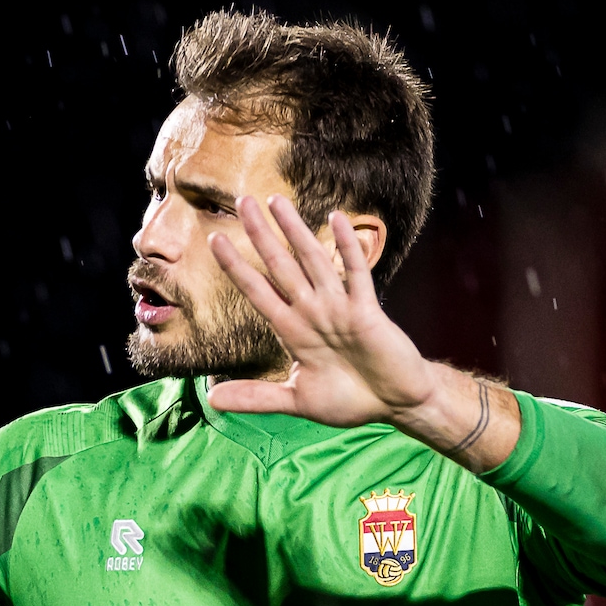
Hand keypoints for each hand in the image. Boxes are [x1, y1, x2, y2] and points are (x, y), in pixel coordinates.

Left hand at [205, 195, 433, 424]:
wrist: (393, 405)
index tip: (215, 240)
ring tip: (276, 201)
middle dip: (261, 235)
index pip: (257, 291)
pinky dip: (347, 248)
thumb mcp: (295, 399)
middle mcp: (312, 312)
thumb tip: (212, 399)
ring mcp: (339, 308)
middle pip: (280, 265)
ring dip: (296, 231)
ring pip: (313, 261)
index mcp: (292, 331)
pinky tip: (335, 220)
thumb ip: (256, 397)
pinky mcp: (367, 311)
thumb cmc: (348, 400)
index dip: (237, 267)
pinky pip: (356, 274)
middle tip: (241, 200)